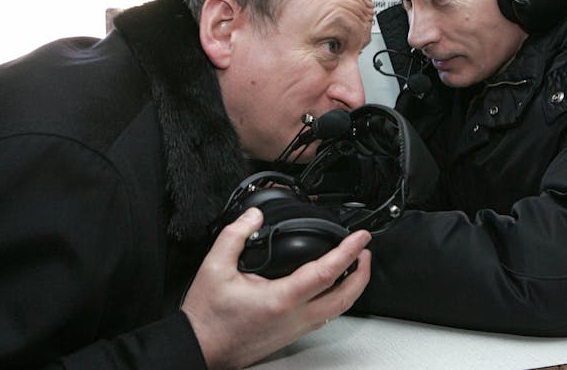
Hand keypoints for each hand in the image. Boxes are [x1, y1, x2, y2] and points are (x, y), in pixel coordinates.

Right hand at [181, 207, 371, 369]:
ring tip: (355, 266)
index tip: (361, 237)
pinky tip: (332, 287)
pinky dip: (337, 299)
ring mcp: (295, 329)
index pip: (327, 271)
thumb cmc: (207, 317)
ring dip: (353, 287)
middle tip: (365, 251)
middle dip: (362, 272)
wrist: (200, 349)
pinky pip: (324, 317)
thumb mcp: (215, 267)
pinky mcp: (291, 335)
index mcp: (281, 299)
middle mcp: (294, 317)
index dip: (348, 251)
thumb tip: (254, 217)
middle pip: (345, 298)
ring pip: (338, 311)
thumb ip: (235, 235)